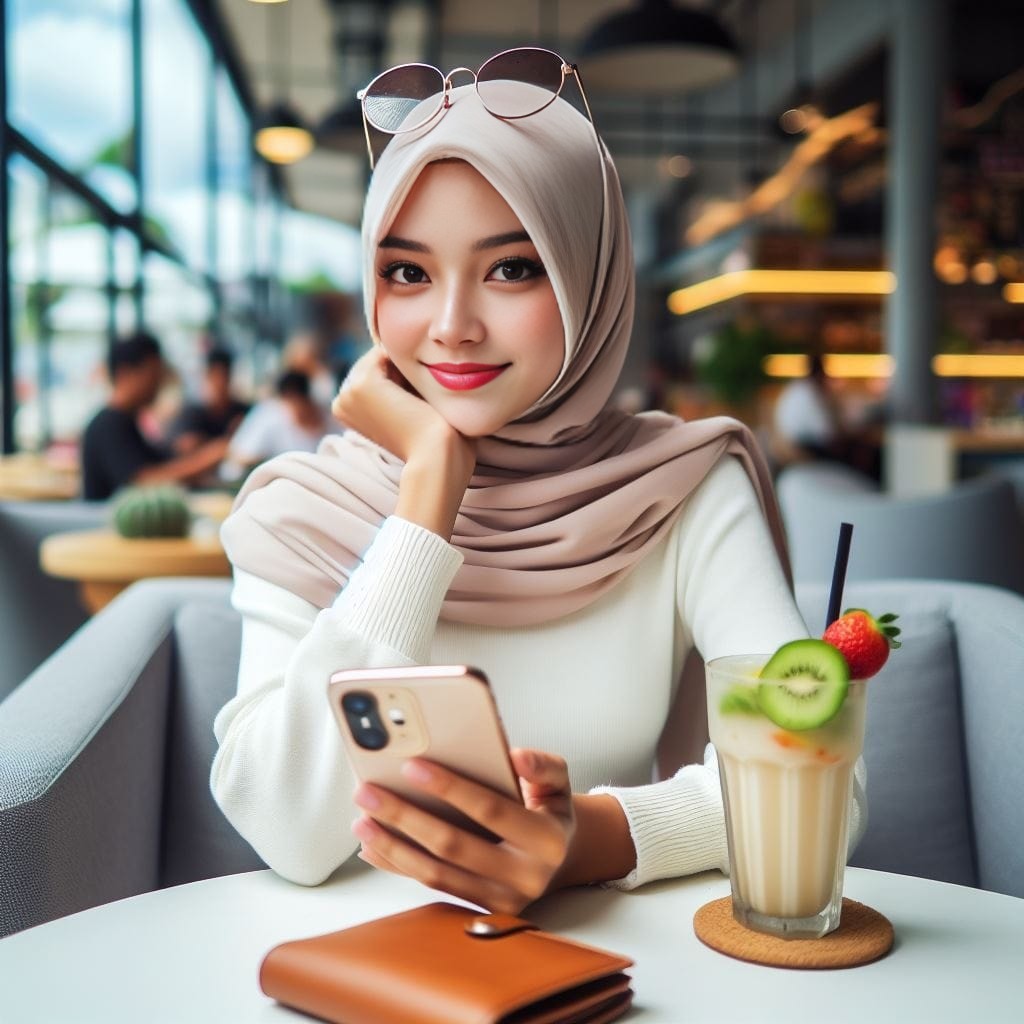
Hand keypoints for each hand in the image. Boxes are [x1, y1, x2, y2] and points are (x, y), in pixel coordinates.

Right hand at [331, 347, 474, 478]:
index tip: (416, 403)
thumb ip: (395, 386)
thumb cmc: (430, 438)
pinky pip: (385, 352)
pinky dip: (405, 364)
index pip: (371, 375)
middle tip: (418, 401)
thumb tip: (397, 356)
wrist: (434, 454)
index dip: (399, 379)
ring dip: (403, 367)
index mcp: (346, 411)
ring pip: (380, 357)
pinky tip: (415, 391)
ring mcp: (347, 392)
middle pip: (374, 364)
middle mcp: (340, 402)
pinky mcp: (362, 383)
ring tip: (417, 400)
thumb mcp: (403, 409)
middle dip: (399, 370)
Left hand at [352, 748, 575, 915]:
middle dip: (406, 817)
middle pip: (454, 846)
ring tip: (362, 820)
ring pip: (436, 874)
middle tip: (369, 792)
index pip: (491, 810)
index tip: (412, 766)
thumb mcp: (558, 782)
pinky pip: (432, 887)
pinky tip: (373, 847)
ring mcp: (500, 900)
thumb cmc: (548, 810)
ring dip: (393, 846)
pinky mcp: (478, 911)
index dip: (451, 788)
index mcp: (547, 840)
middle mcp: (525, 877)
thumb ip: (543, 765)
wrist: (560, 858)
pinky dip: (399, 867)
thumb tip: (515, 757)